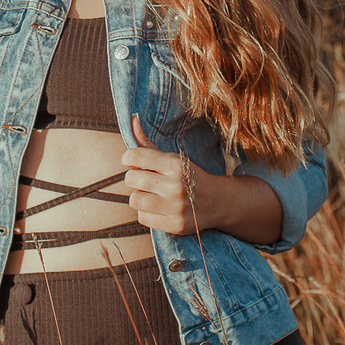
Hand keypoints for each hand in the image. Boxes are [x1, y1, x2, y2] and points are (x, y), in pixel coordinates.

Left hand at [120, 114, 221, 235]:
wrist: (217, 201)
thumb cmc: (188, 176)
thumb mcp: (172, 158)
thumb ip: (147, 143)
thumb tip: (131, 118)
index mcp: (175, 164)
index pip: (135, 156)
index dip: (128, 158)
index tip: (132, 161)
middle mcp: (176, 185)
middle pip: (131, 178)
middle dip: (134, 178)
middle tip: (144, 179)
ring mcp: (176, 207)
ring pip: (134, 200)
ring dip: (138, 196)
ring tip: (150, 194)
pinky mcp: (175, 225)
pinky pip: (143, 217)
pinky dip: (145, 212)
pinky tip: (157, 208)